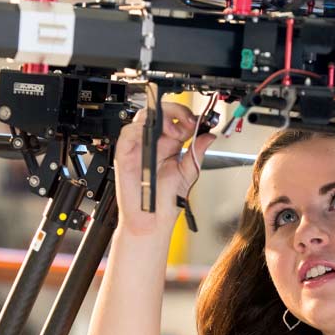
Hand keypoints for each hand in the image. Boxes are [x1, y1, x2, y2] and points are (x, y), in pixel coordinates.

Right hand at [113, 101, 215, 234]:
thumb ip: (197, 153)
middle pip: (160, 112)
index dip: (188, 116)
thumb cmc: (165, 201)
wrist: (152, 221)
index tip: (201, 122)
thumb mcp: (188, 174)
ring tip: (174, 131)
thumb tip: (209, 136)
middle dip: (176, 112)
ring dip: (160, 118)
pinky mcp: (125, 154)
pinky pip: (127, 134)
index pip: (177, 119)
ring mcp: (139, 147)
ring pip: (143, 117)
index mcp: (169, 145)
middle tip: (189, 122)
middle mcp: (154, 144)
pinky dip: (140, 129)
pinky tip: (154, 137)